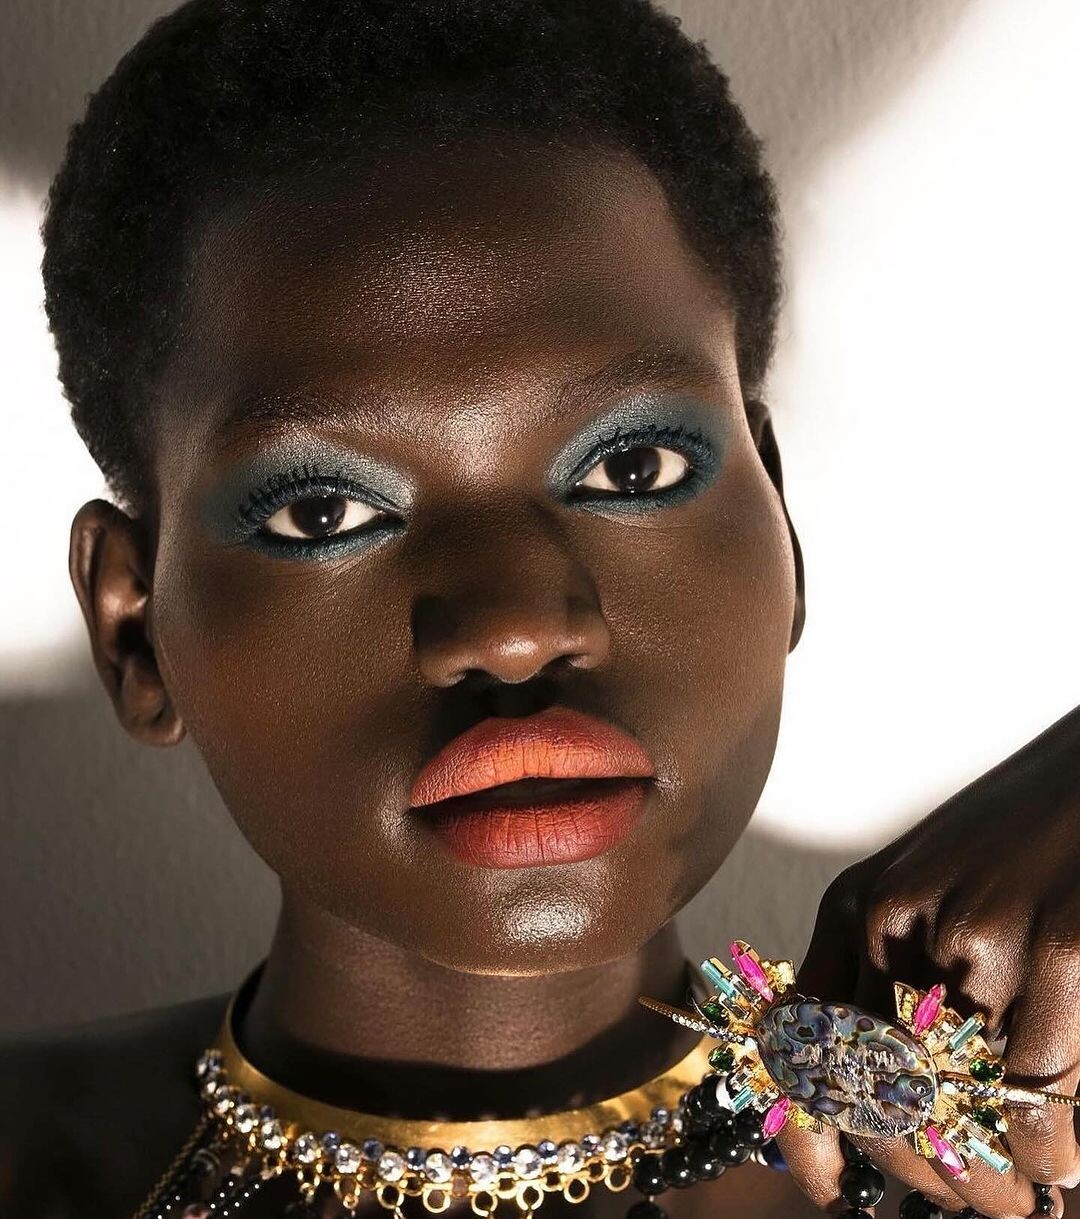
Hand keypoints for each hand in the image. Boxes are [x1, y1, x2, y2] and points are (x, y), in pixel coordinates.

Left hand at [776, 703, 1079, 1218]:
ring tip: (1011, 1204)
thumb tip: (879, 1086)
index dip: (807, 1133)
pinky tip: (1056, 1167)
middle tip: (963, 1201)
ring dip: (985, 1181)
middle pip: (870, 1087)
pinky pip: (1037, 1096)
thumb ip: (888, 968)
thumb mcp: (921, 883)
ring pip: (954, 1105)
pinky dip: (1047, 1153)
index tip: (831, 1189)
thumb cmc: (1012, 834)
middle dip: (915, 1168)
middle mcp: (900, 922)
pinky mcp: (1059, 955)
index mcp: (857, 906)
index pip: (799, 1042)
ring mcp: (978, 938)